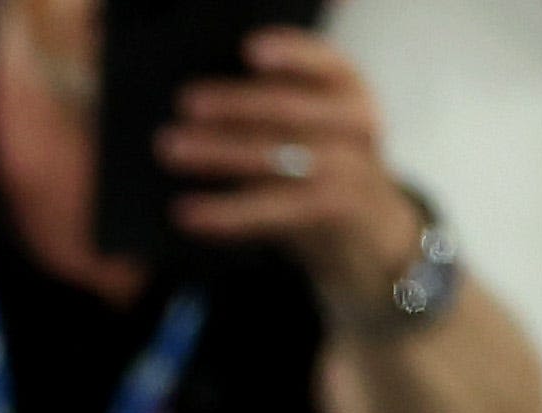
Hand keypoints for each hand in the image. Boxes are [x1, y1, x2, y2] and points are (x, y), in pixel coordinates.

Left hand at [159, 31, 419, 305]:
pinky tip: (187, 212)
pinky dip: (226, 211)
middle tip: (186, 103)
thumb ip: (275, 107)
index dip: (292, 54)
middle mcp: (356, 124)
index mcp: (350, 90)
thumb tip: (205, 103)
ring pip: (277, 156)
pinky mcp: (332, 212)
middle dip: (235, 104)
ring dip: (219, 151)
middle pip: (291, 109)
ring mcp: (349, 169)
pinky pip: (272, 210)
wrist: (371, 232)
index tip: (250, 50)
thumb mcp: (314, 126)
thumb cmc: (324, 166)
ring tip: (170, 147)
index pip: (326, 63)